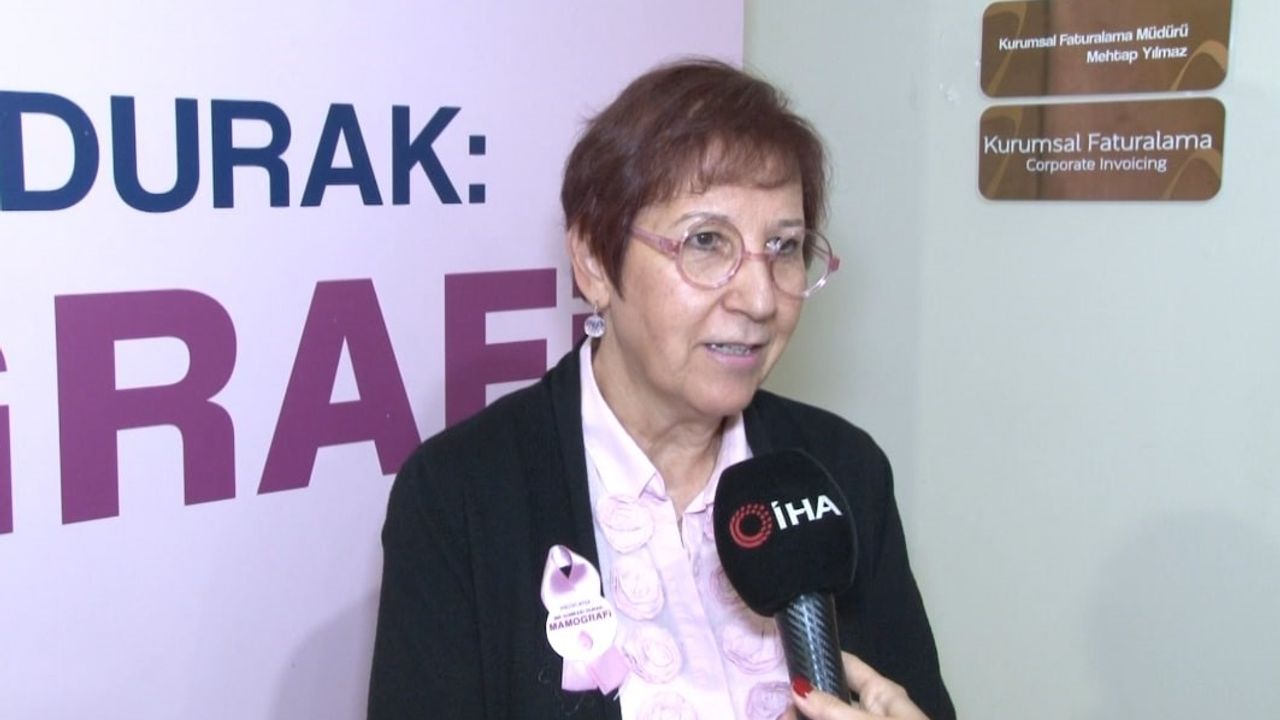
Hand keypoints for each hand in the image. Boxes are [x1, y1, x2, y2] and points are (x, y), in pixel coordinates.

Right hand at [777, 652, 928, 719]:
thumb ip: (834, 709)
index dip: (819, 658)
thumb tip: (797, 686)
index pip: (846, 666)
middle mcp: (869, 713)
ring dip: (801, 719)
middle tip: (778, 713)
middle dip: (801, 704)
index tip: (785, 659)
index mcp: (882, 695)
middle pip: (828, 700)